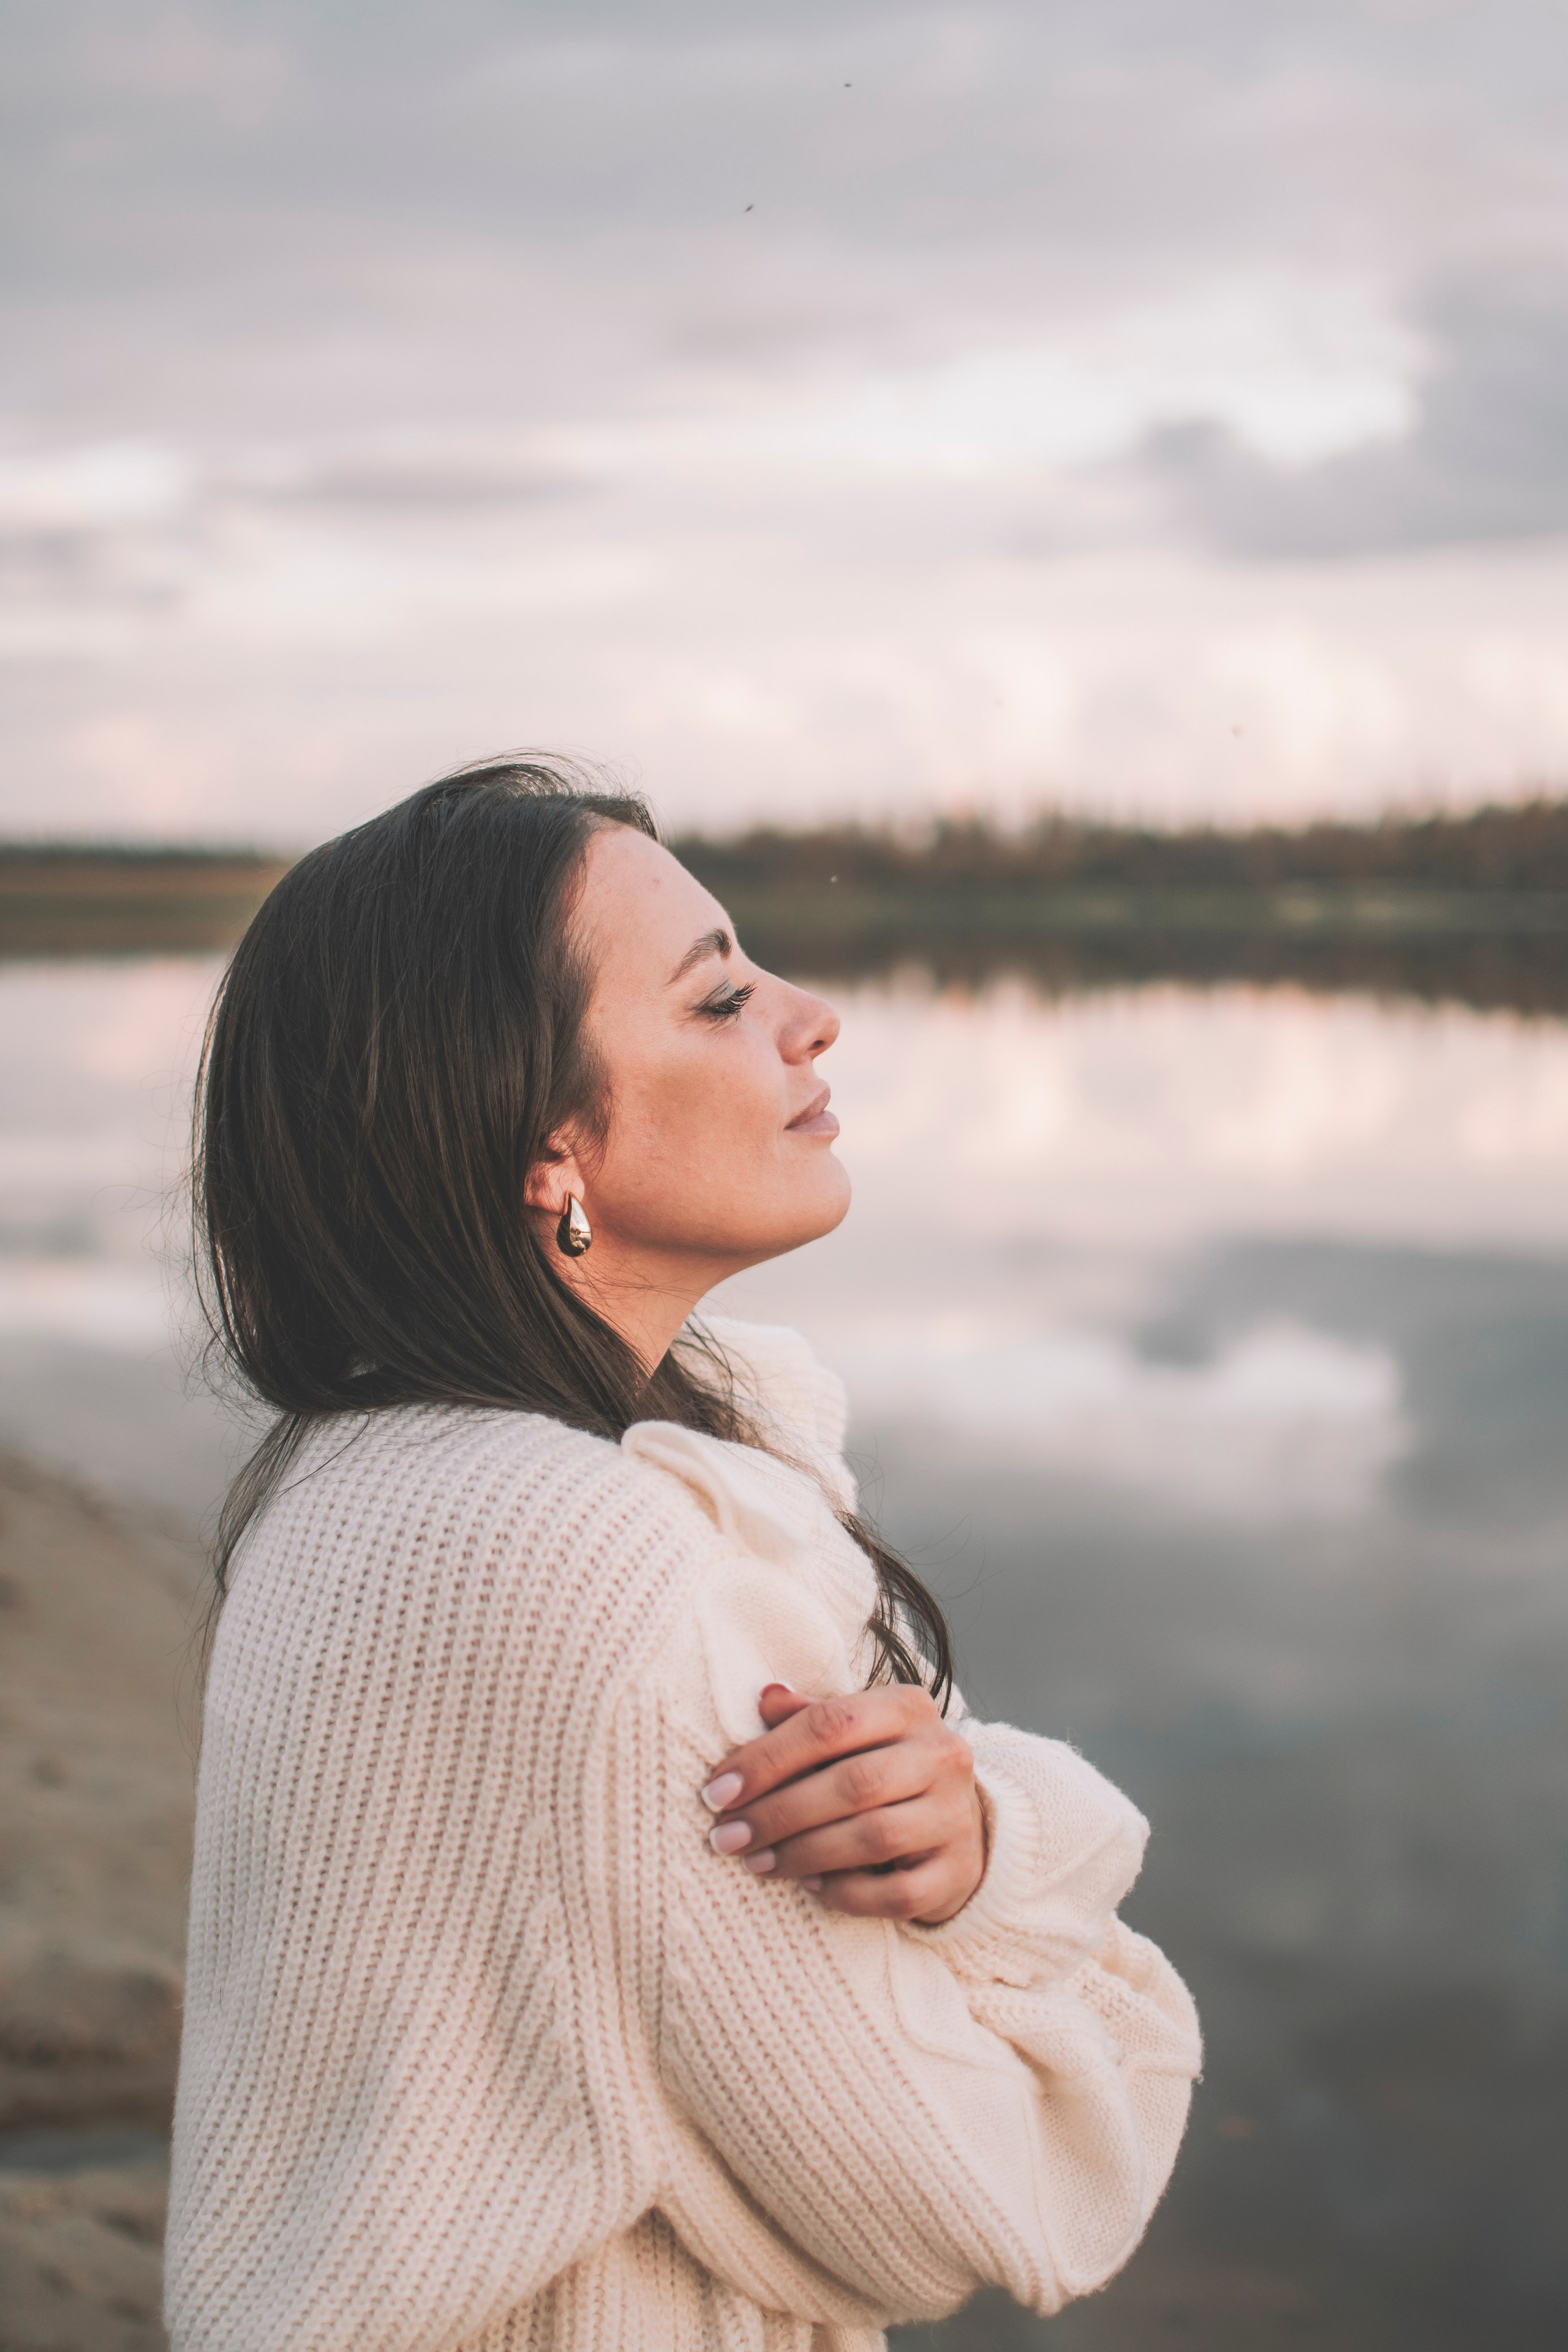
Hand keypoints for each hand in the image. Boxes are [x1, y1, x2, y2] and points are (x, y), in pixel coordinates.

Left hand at [700, 1683, 986, 1923]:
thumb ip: (811, 1716)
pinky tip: (811, 1887)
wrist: (958, 1823)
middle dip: (778, 1813)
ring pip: (874, 1838)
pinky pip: (897, 1893)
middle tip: (726, 1837)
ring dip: (803, 1854)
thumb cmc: (885, 1769)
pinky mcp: (958, 1871)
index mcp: (908, 1708)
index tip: (718, 1791)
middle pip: (853, 1783)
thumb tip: (765, 1699)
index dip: (768, 1758)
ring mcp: (954, 1815)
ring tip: (756, 1862)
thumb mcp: (855, 1732)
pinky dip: (847, 1893)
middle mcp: (941, 1755)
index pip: (832, 1723)